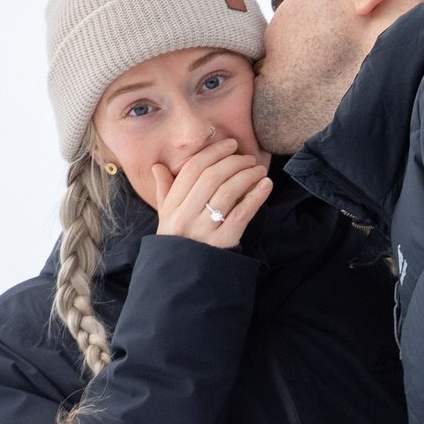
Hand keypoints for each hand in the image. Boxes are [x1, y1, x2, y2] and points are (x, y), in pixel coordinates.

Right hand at [153, 131, 271, 247]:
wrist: (182, 278)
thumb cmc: (177, 242)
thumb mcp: (166, 217)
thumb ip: (164, 190)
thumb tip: (157, 166)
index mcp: (172, 206)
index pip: (193, 169)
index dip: (213, 152)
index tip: (230, 145)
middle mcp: (185, 216)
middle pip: (212, 177)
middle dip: (234, 162)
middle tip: (248, 158)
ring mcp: (204, 230)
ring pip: (228, 192)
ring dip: (248, 176)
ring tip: (259, 170)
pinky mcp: (223, 243)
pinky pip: (242, 214)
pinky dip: (256, 197)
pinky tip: (266, 185)